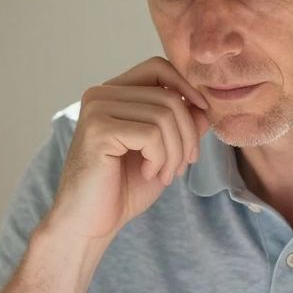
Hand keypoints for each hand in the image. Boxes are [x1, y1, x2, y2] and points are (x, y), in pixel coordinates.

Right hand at [49, 57, 209, 244]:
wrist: (88, 225)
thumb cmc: (122, 190)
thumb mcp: (162, 153)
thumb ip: (181, 126)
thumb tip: (203, 106)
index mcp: (113, 93)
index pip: (158, 67)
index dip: (187, 87)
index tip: (203, 116)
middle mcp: (101, 95)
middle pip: (168, 96)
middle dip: (187, 135)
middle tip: (182, 166)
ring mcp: (97, 109)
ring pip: (164, 115)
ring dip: (175, 152)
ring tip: (165, 175)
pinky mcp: (97, 130)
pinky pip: (151, 134)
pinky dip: (160, 159)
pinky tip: (149, 174)